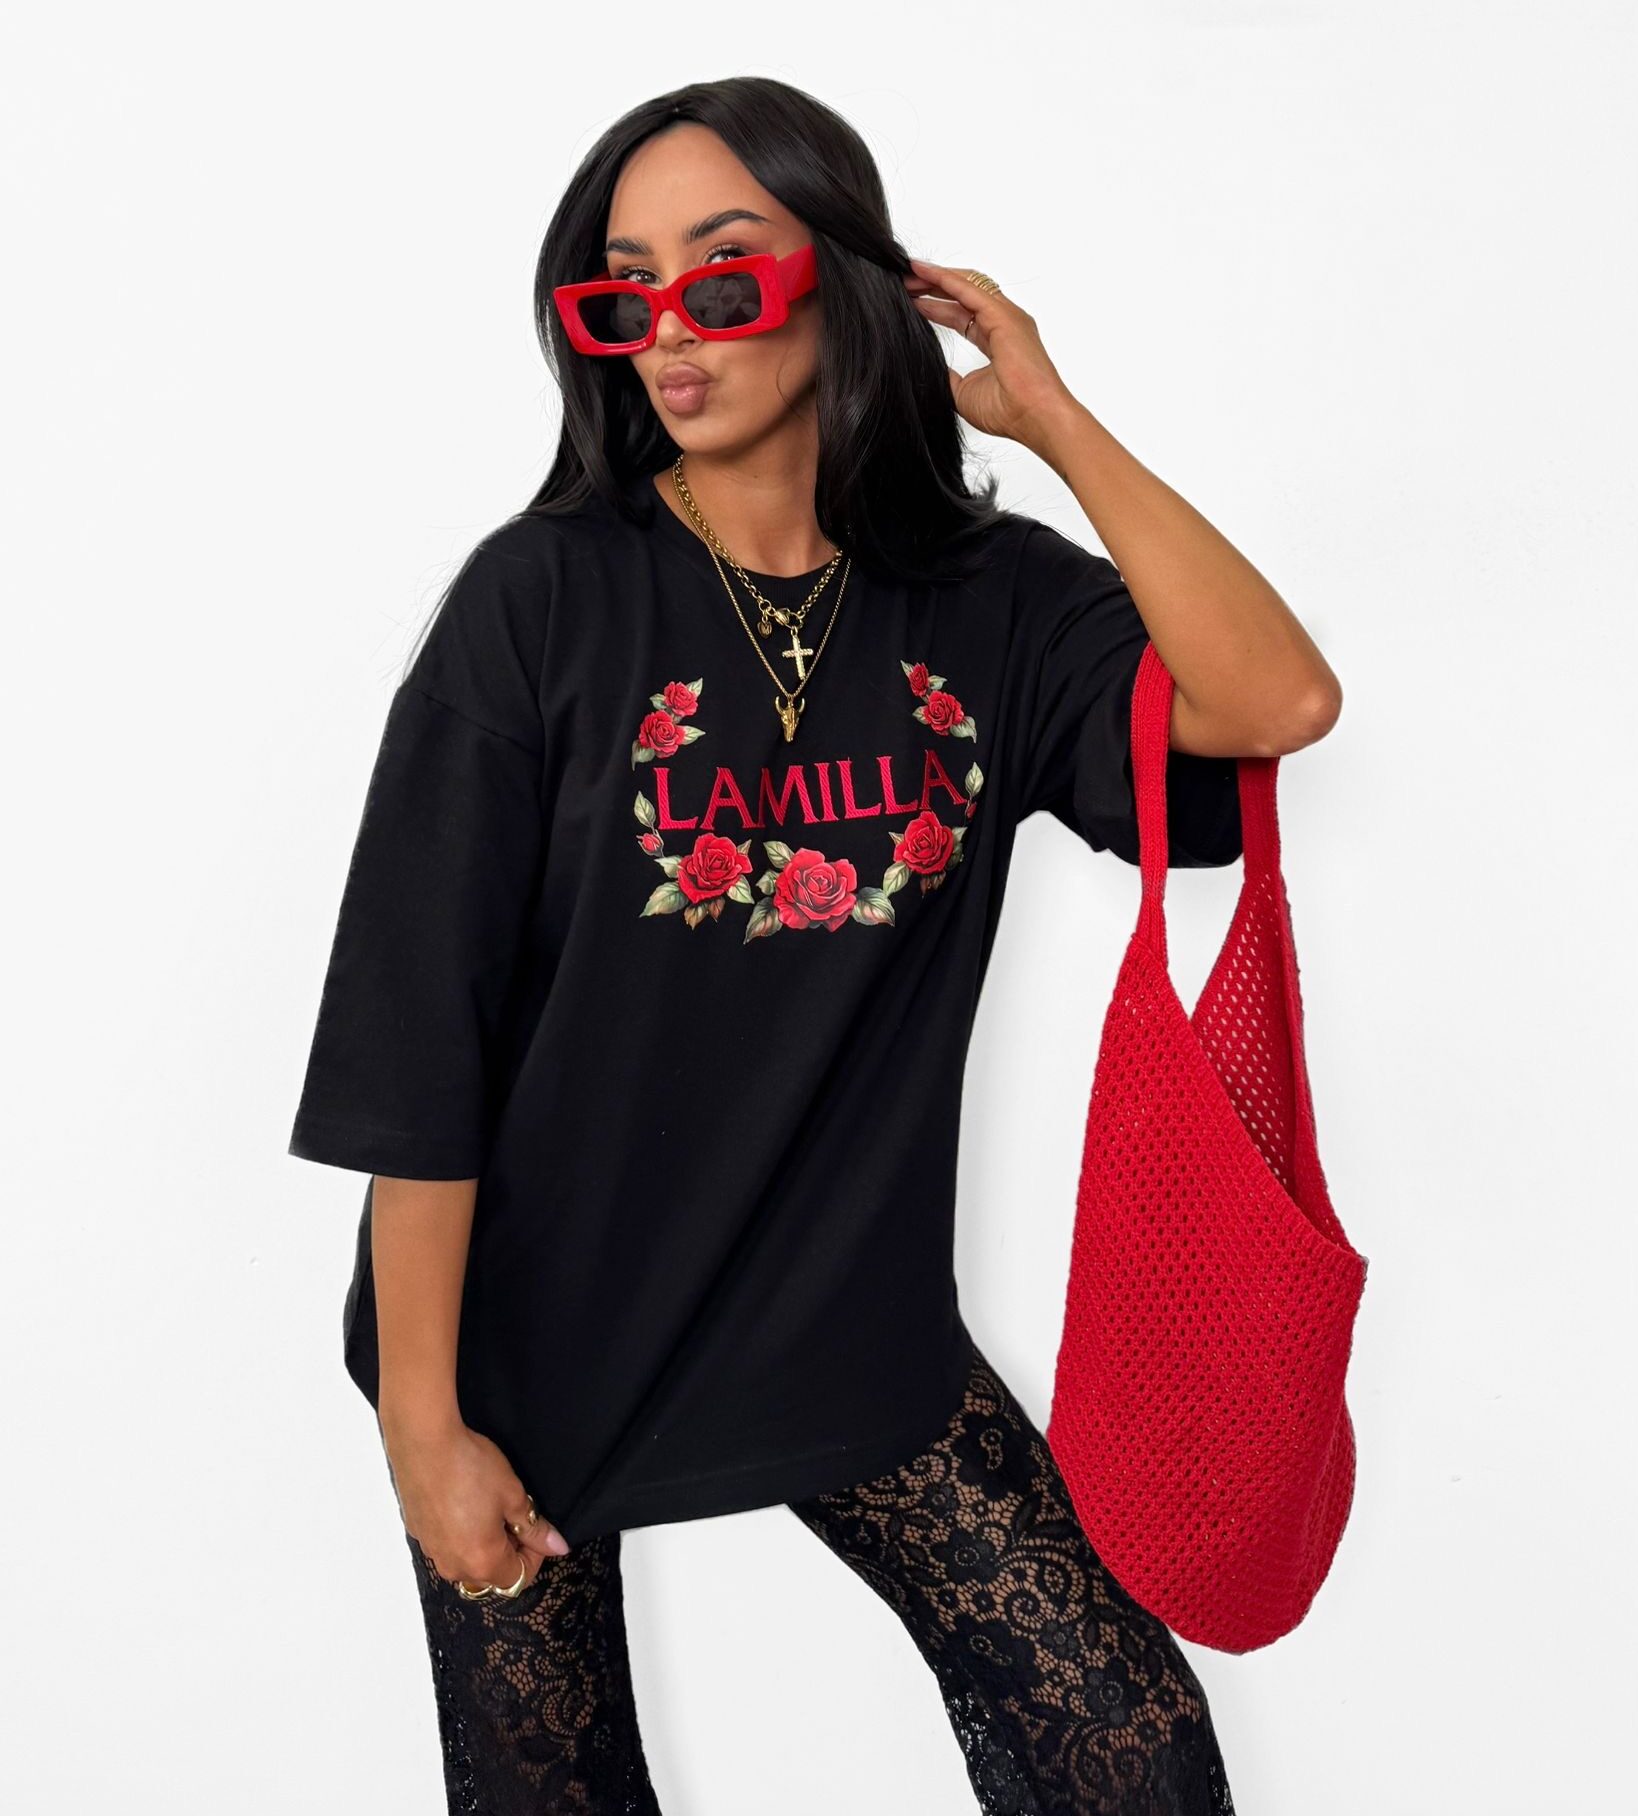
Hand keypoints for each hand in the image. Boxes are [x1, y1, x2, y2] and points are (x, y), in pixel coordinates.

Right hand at [381, 1413, 569, 1591]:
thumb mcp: (514, 1496)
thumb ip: (535, 1528)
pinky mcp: (417, 1533)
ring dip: (484, 1544)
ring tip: (489, 1508)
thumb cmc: (473, 1469)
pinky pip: (446, 1545)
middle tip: (514, 1515)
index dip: (535, 1555)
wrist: (424, 1443)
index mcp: (482, 1563)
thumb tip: (558, 1547)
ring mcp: (432, 1551)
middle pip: (491, 1574)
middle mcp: (453, 1566)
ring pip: (466, 1561)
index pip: (518, 1578)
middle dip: (509, 1550)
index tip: (536, 1526)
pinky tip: (463, 1502)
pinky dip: (460, 1534)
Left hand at [904, 256, 1082, 455]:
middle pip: (964, 294)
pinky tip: (924, 272)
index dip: (937, 307)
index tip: (913, 302)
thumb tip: (928, 365)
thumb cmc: (1009, 412)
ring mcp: (1006, 316)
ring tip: (909, 274)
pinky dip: (945, 278)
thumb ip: (948, 375)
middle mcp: (1004, 323)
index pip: (963, 315)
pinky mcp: (1004, 315)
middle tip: (906, 284)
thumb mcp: (962, 392)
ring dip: (937, 278)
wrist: (1034, 418)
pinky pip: (969, 289)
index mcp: (997, 340)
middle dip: (934, 287)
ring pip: (967, 285)